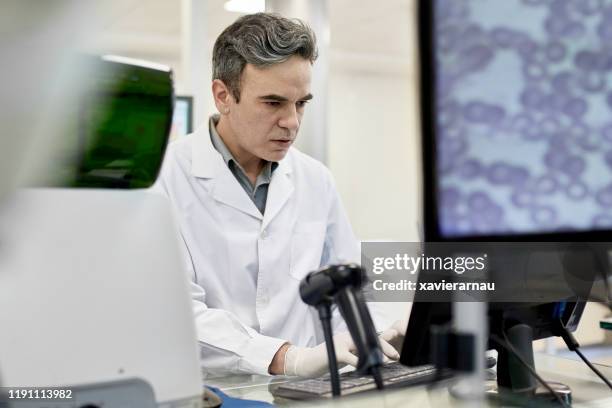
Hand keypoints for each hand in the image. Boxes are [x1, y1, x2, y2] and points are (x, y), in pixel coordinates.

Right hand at [283, 321, 406, 377]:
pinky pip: (350, 357)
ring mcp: (340, 343)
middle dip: (384, 347)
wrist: (305, 361)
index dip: (383, 343)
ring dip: (376, 354)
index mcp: (349, 337)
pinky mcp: (334, 352)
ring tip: (386, 361)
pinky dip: (358, 362)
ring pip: (362, 346)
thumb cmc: (324, 360)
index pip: (369, 337)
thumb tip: (374, 361)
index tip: (394, 353)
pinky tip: (365, 367)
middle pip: (369, 338)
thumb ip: (357, 355)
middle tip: (395, 356)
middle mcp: (346, 337)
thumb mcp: (345, 357)